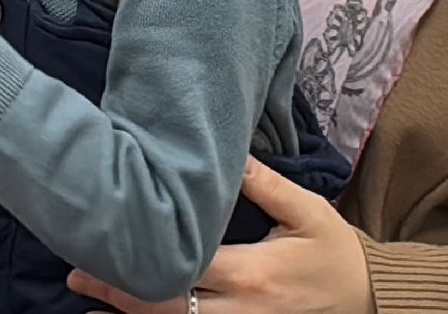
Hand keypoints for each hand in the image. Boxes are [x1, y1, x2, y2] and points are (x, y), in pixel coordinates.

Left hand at [68, 158, 371, 313]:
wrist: (370, 301)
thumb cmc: (336, 253)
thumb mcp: (307, 211)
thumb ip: (265, 184)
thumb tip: (227, 150)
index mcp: (251, 273)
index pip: (184, 266)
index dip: (141, 257)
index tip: (105, 239)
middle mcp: (240, 311)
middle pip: (167, 307)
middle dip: (119, 292)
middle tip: (76, 273)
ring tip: (87, 302)